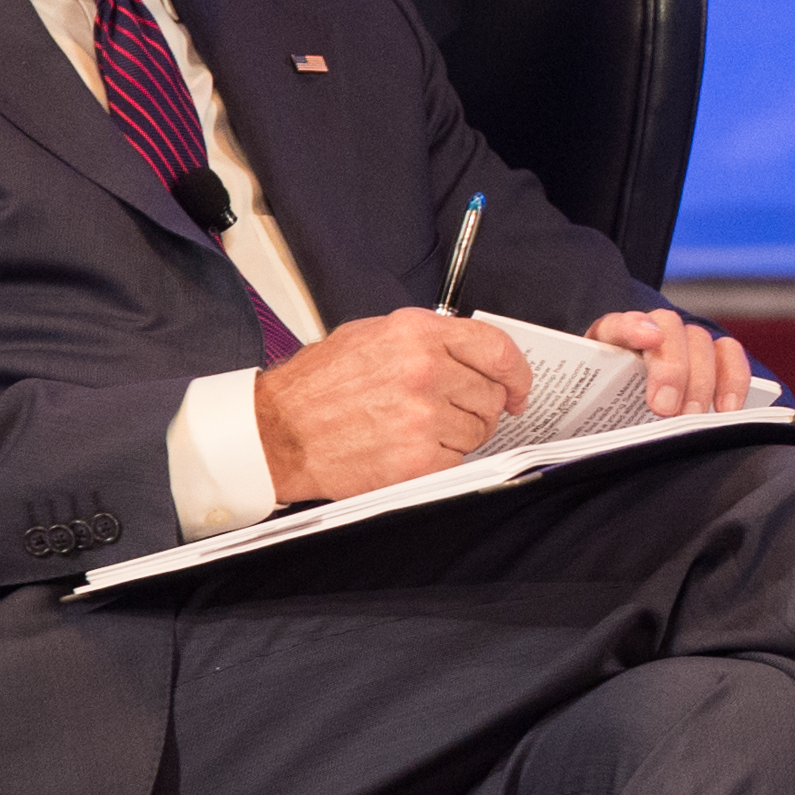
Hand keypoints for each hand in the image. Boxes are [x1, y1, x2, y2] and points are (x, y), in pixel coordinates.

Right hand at [255, 308, 527, 501]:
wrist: (277, 431)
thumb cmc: (317, 386)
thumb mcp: (370, 336)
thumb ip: (425, 341)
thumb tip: (471, 355)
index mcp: (416, 333)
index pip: (497, 349)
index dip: (517, 373)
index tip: (517, 389)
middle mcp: (425, 370)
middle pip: (491, 394)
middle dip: (478, 407)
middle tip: (449, 413)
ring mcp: (423, 416)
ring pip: (478, 431)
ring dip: (458, 435)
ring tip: (416, 430)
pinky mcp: (417, 458)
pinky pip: (456, 460)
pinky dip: (439, 459)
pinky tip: (407, 449)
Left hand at [586, 307, 754, 418]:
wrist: (616, 422)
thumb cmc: (601, 419)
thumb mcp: (588, 418)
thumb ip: (588, 422)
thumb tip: (596, 444)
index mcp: (608, 342)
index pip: (619, 323)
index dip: (634, 326)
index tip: (648, 338)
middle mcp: (648, 332)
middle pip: (668, 328)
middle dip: (673, 369)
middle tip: (667, 410)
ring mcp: (682, 342)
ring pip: (700, 341)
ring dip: (702, 380)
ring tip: (694, 417)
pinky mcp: (711, 358)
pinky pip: (730, 355)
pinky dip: (734, 380)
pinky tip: (728, 410)